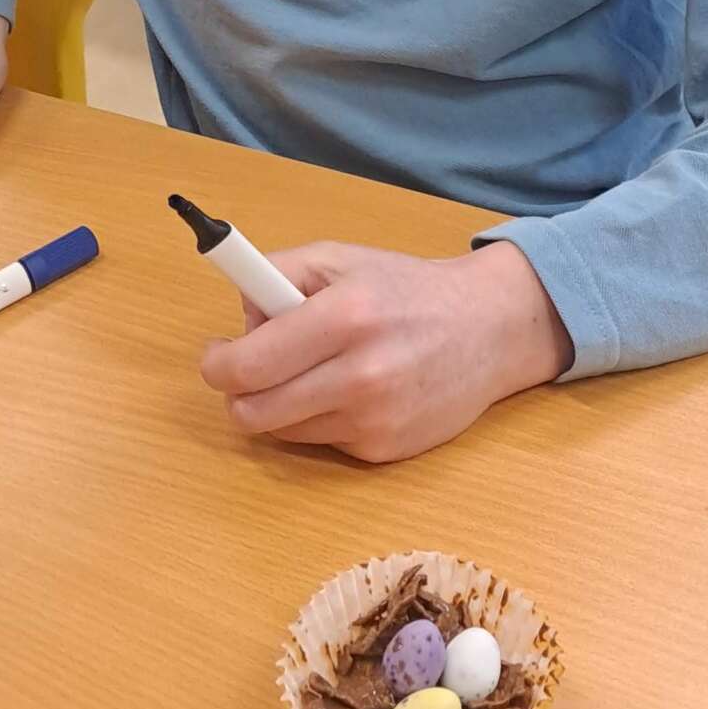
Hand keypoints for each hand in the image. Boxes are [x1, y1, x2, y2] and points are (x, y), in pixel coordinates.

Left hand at [200, 239, 572, 463]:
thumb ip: (276, 275)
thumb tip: (239, 319)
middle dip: (237, 392)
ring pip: (281, 431)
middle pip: (253, 412)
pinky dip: (319, 418)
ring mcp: (374, 419)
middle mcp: (361, 374)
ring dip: (279, 404)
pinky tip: (350, 390)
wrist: (490, 330)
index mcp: (346, 317)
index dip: (217, 363)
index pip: (248, 364)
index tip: (217, 355)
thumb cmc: (407, 290)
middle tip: (248, 371)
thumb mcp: (340, 258)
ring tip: (309, 371)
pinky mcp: (385, 450)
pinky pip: (319, 441)